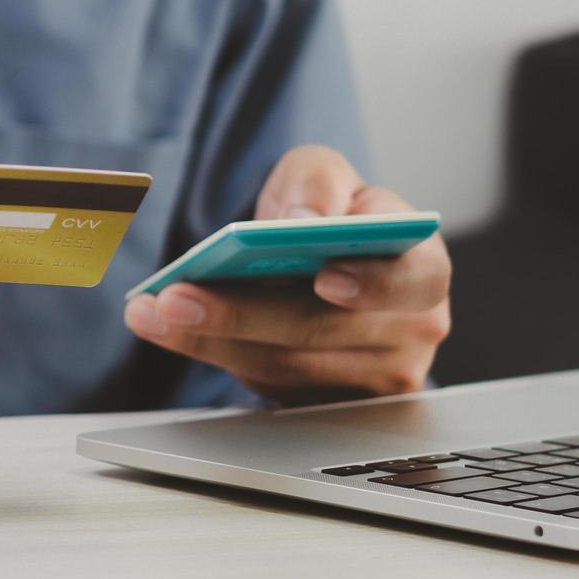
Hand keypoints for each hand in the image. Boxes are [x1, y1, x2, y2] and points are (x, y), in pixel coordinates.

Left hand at [124, 145, 450, 401]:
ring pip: (284, 366)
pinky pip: (266, 387)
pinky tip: (170, 329)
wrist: (316, 254)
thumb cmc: (331, 212)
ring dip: (210, 340)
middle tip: (178, 298)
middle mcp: (410, 332)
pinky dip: (213, 355)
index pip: (413, 281)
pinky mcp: (326, 404)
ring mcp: (371, 379)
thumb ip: (318, 184)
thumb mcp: (324, 174)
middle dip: (242, 314)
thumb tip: (307, 220)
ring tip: (155, 311)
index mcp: (424, 269)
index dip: (372, 284)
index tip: (322, 279)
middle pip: (322, 331)